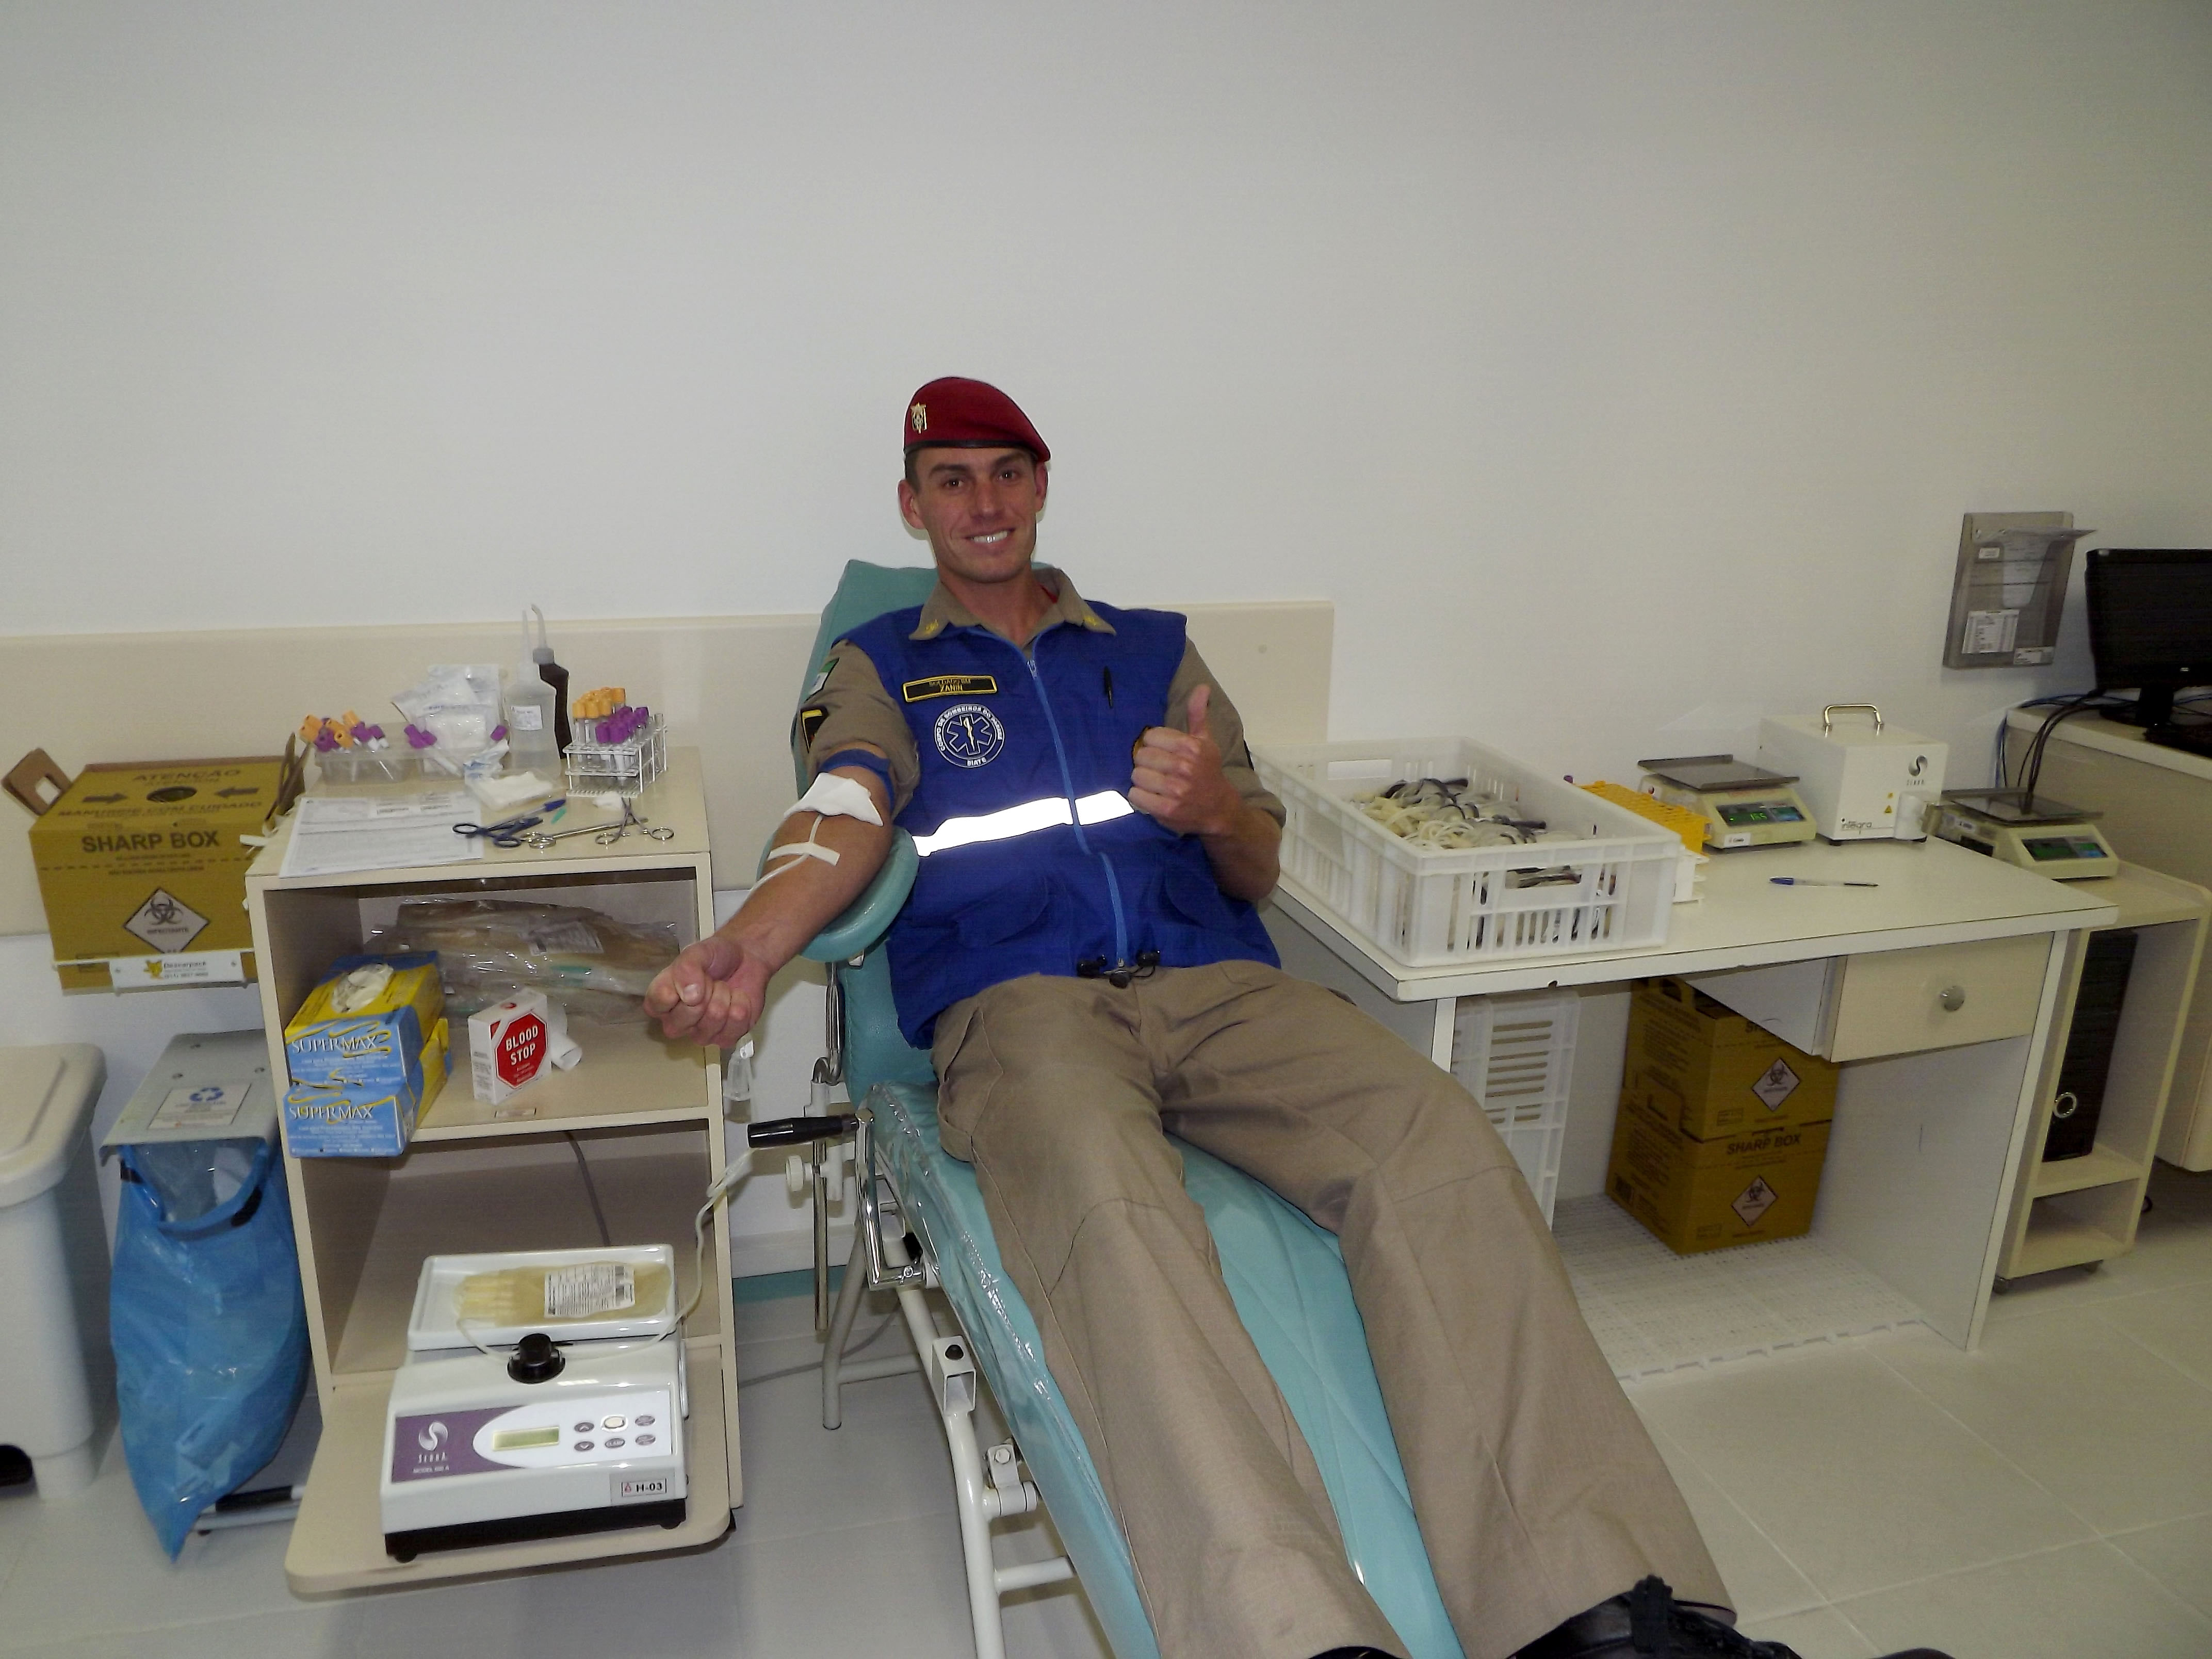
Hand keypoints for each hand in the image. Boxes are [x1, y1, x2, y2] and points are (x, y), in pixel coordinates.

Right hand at [644, 933, 774, 1050]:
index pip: (658, 1003)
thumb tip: (689, 996)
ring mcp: (700, 1034)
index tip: (693, 972)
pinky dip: (742, 1004)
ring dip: (725, 995)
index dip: (680, 985)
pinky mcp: (725, 1039)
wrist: (747, 959)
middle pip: (687, 1014)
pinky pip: (735, 1025)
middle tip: (710, 981)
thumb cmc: (715, 957)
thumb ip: (686, 968)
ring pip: (714, 1017)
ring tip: (723, 988)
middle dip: (706, 989)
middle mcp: (676, 1023)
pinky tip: (736, 998)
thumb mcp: (696, 952)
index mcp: (660, 1001)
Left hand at [1130, 684, 1239, 836]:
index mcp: (1191, 747)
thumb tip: (1202, 687)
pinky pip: (1135, 796)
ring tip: (1155, 784)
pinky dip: (1140, 797)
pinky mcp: (1166, 810)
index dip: (1154, 744)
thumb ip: (1198, 714)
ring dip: (1142, 780)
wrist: (1219, 809)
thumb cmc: (1207, 772)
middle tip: (1159, 770)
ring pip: (1136, 775)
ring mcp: (1175, 790)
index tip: (1163, 753)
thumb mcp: (1206, 741)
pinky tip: (1152, 796)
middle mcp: (1183, 767)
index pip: (1151, 736)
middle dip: (1147, 763)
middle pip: (1141, 756)